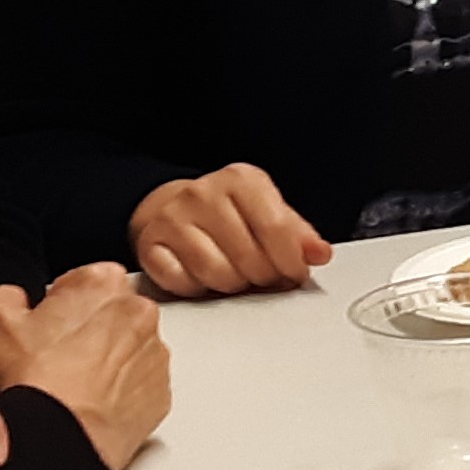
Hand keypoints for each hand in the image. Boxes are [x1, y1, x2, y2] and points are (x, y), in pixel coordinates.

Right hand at [0, 263, 172, 469]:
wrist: (61, 442)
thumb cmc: (36, 384)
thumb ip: (6, 295)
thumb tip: (12, 298)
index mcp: (103, 283)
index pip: (85, 278)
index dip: (60, 303)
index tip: (47, 324)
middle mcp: (139, 313)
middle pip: (111, 311)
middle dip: (88, 329)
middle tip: (57, 356)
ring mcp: (155, 355)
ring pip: (129, 348)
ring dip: (107, 360)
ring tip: (73, 384)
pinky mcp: (161, 393)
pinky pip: (141, 384)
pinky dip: (122, 391)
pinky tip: (90, 403)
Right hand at [128, 163, 332, 298]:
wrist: (171, 208)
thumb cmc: (227, 214)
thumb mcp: (268, 212)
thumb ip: (297, 235)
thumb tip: (319, 253)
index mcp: (241, 181)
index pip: (277, 229)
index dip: (291, 262)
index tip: (295, 273)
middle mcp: (204, 193)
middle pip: (250, 258)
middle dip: (263, 277)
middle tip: (262, 275)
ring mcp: (173, 218)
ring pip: (217, 274)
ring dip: (232, 285)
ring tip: (235, 275)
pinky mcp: (150, 245)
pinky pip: (183, 283)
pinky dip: (198, 288)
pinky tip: (203, 277)